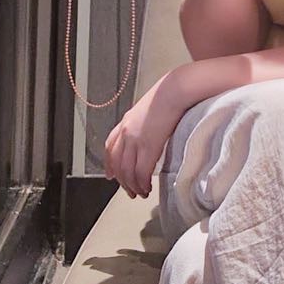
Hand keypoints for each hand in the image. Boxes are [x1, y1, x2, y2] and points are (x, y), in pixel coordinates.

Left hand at [103, 72, 184, 198]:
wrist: (174, 90)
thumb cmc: (168, 94)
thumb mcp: (149, 108)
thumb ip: (144, 122)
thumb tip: (149, 132)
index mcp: (126, 122)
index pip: (110, 147)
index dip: (109, 164)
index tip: (111, 175)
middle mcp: (126, 132)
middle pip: (118, 163)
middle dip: (122, 181)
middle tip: (129, 191)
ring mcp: (136, 140)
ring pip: (127, 171)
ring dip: (133, 186)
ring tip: (140, 193)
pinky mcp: (148, 146)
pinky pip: (141, 172)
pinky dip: (142, 183)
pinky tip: (147, 187)